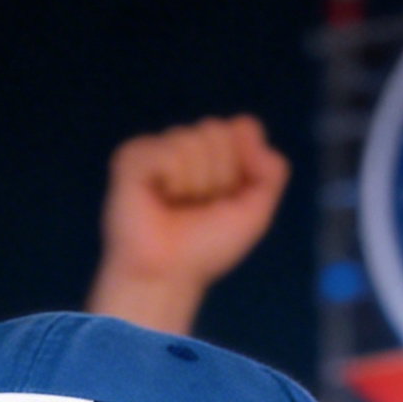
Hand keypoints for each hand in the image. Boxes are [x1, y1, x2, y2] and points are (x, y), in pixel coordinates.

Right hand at [86, 115, 288, 333]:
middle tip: (197, 207)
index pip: (243, 128)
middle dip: (217, 176)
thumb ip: (271, 170)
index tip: (226, 199)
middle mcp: (186, 144)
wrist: (170, 274)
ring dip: (193, 184)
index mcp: (214, 152)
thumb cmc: (206, 247)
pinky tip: (157, 198)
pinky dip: (171, 180)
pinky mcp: (132, 157)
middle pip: (217, 130)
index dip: (241, 167)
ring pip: (192, 140)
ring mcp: (157, 148)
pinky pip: (167, 151)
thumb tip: (246, 128)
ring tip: (176, 206)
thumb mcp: (256, 211)